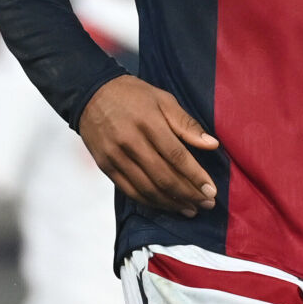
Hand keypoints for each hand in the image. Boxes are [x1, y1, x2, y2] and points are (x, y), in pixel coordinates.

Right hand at [80, 75, 218, 215]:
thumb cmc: (132, 95)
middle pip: (163, 176)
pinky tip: (166, 205)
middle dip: (188, 194)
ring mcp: (115, 156)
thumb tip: (212, 145)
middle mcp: (130, 142)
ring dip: (171, 203)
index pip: (176, 156)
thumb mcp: (163, 99)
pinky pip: (130, 191)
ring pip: (147, 188)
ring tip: (191, 209)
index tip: (211, 190)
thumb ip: (187, 124)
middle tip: (207, 203)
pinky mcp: (105, 166)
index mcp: (148, 122)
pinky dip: (150, 202)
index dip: (195, 176)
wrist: (90, 94)